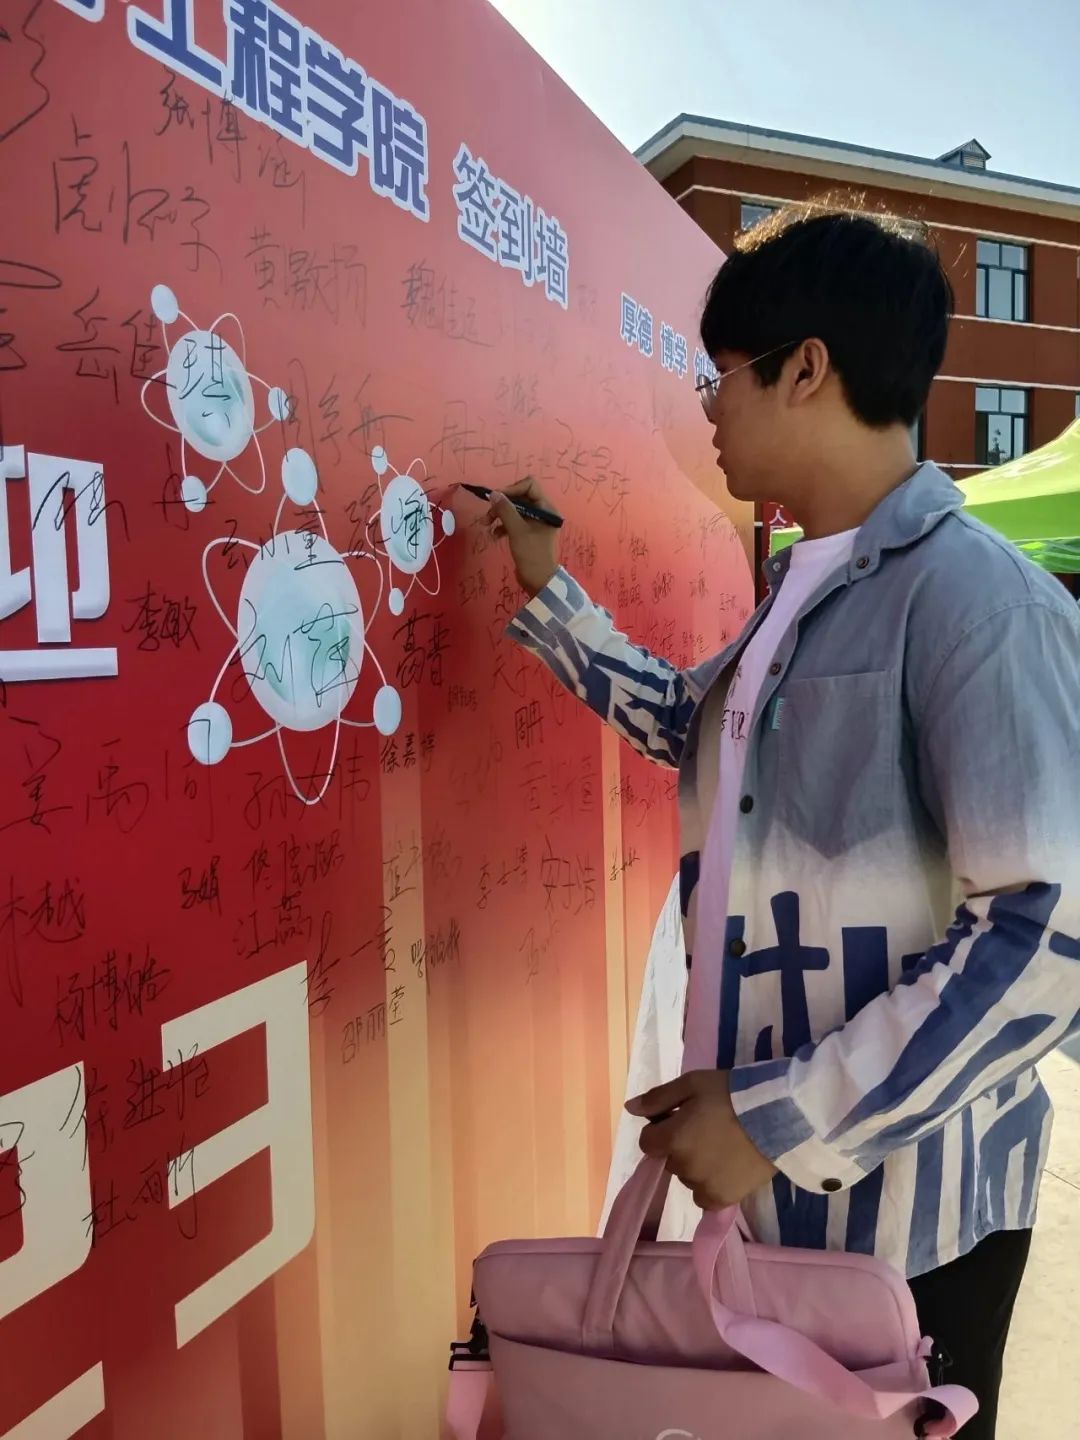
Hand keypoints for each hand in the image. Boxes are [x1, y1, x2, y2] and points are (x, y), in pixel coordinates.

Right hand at [487, 477, 561, 597]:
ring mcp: (535, 523)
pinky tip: (494, 535)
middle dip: (502, 504)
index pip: (529, 485)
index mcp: (546, 508)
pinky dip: (503, 526)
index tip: (497, 498)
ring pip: (514, 510)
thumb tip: (493, 494)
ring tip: (486, 524)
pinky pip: (513, 522)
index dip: (512, 489)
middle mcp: (542, 512)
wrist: (538, 581)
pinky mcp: (527, 533)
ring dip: (499, 515)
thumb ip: (505, 510)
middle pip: (520, 497)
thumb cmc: (532, 554)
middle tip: (488, 515)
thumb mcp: (517, 530)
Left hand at [627, 1070, 776, 1209]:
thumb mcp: (692, 1083)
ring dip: (696, 1165)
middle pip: (670, 1159)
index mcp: (672, 1138)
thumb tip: (630, 1109)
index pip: (648, 1142)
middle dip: (680, 1145)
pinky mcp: (723, 1199)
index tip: (679, 1118)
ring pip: (688, 1177)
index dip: (660, 1129)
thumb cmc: (732, 1093)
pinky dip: (710, 1185)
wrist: (779, 1116)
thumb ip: (658, 1098)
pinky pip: (704, 1197)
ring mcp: (703, 1186)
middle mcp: (683, 1166)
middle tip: (707, 1129)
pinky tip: (727, 1167)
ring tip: (723, 1146)